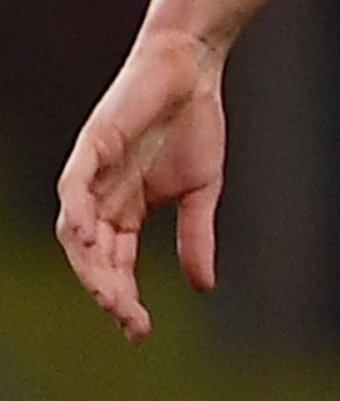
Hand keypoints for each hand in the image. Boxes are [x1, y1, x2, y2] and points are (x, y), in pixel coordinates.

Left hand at [56, 30, 228, 339]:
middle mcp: (100, 199)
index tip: (140, 333)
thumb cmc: (194, 122)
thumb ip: (196, 236)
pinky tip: (91, 239)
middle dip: (109, 293)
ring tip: (109, 295)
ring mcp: (92, 174)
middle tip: (129, 320)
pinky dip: (78, 214)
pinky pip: (74, 187)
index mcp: (125, 211)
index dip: (125, 300)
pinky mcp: (91, 147)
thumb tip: (203, 288)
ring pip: (78, 232)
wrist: (193, 68)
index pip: (117, 266)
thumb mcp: (202, 190)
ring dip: (90, 266)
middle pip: (94, 259)